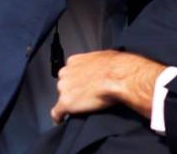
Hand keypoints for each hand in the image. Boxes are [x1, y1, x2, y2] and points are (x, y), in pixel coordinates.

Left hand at [49, 50, 164, 123]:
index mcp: (74, 61)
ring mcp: (64, 89)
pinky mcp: (66, 103)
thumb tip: (101, 65)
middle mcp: (65, 73)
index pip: (69, 72)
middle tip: (86, 94)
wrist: (119, 78)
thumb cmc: (116, 66)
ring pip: (62, 98)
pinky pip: (57, 113)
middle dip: (73, 90)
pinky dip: (59, 117)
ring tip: (82, 107)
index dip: (77, 79)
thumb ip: (95, 62)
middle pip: (64, 84)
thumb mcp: (105, 56)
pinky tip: (62, 120)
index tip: (83, 83)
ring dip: (70, 102)